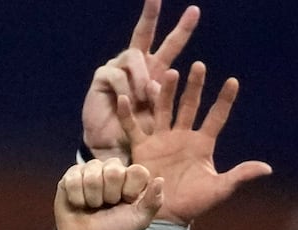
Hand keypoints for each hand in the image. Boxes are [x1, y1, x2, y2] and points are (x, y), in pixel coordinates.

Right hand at [54, 158, 164, 229]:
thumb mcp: (139, 221)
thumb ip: (153, 202)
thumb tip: (160, 180)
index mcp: (132, 178)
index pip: (137, 170)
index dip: (130, 190)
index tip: (125, 203)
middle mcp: (112, 170)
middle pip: (113, 170)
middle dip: (109, 195)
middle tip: (106, 206)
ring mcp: (91, 171)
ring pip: (92, 174)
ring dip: (92, 198)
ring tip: (92, 206)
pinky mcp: (71, 176)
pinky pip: (73, 179)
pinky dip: (77, 197)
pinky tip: (79, 204)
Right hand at [81, 0, 200, 160]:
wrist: (112, 148)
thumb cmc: (138, 135)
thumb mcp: (159, 118)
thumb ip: (164, 101)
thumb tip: (158, 86)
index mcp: (155, 72)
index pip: (171, 45)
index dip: (182, 29)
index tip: (195, 10)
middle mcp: (136, 66)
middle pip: (144, 34)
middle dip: (150, 14)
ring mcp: (118, 69)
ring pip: (134, 56)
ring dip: (141, 75)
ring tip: (142, 96)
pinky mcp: (102, 78)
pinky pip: (117, 74)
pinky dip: (124, 87)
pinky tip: (125, 100)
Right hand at [120, 63, 271, 224]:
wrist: (164, 217)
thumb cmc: (193, 204)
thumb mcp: (219, 189)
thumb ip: (240, 175)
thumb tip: (267, 169)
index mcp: (202, 144)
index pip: (216, 117)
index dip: (224, 100)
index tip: (232, 81)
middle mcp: (182, 136)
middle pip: (190, 106)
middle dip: (194, 87)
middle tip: (199, 66)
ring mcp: (161, 140)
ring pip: (164, 110)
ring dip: (167, 92)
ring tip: (170, 73)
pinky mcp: (142, 149)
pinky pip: (133, 128)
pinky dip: (128, 114)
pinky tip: (125, 98)